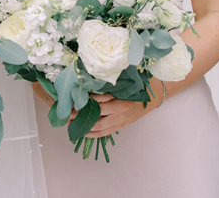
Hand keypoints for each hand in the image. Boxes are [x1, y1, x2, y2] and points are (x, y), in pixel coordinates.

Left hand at [32, 81, 157, 137]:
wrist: (151, 97)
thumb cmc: (133, 87)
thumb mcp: (119, 85)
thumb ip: (105, 88)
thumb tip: (85, 87)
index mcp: (119, 100)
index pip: (98, 103)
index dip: (84, 104)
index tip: (70, 103)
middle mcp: (119, 112)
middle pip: (96, 117)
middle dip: (80, 117)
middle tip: (67, 115)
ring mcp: (120, 121)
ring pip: (99, 127)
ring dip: (84, 127)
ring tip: (71, 124)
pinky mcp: (120, 126)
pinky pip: (105, 133)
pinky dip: (93, 134)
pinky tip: (83, 133)